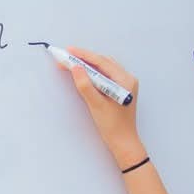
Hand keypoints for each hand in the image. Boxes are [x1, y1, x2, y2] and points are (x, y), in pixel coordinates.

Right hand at [59, 46, 144, 166]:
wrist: (123, 142)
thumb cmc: (112, 126)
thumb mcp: (96, 105)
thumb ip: (85, 85)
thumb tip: (75, 67)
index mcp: (125, 80)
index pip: (101, 62)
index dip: (83, 55)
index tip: (68, 51)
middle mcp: (127, 79)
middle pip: (103, 62)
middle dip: (84, 58)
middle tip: (66, 56)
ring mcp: (125, 83)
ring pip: (104, 67)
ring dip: (88, 64)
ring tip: (72, 62)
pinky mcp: (120, 89)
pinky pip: (106, 75)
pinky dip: (94, 72)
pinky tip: (83, 73)